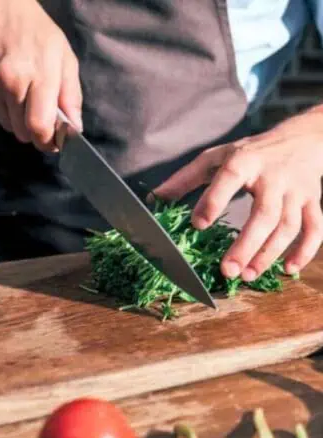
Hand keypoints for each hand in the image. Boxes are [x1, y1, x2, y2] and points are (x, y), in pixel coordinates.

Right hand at [0, 0, 81, 150]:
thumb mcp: (64, 58)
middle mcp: (10, 82)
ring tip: (25, 95)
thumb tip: (75, 129)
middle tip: (43, 119)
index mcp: (37, 75)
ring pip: (8, 126)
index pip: (39, 128)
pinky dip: (4, 107)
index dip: (48, 142)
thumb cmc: (35, 31)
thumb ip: (71, 96)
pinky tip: (8, 86)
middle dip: (36, 133)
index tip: (54, 142)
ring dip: (19, 120)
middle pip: (23, 133)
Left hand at [154, 108, 322, 280]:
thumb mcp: (216, 157)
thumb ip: (186, 178)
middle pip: (265, 213)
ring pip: (288, 225)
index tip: (198, 224)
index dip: (214, 200)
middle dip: (247, 244)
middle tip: (228, 270)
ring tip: (248, 275)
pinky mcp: (312, 201)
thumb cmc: (251, 152)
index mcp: (245, 161)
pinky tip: (289, 269)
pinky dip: (306, 250)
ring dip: (270, 253)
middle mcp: (273, 176)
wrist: (301, 138)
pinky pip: (315, 228)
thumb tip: (155, 199)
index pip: (229, 178)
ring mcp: (296, 191)